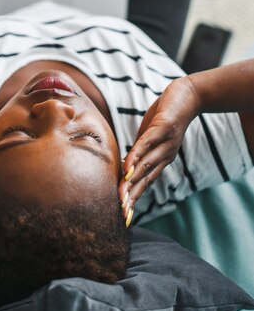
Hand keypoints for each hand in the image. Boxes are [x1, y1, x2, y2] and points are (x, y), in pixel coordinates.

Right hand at [118, 77, 200, 222]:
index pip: (146, 182)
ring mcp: (166, 142)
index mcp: (162, 159)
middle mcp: (166, 155)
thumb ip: (138, 151)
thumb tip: (122, 166)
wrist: (188, 94)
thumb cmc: (164, 115)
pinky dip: (136, 156)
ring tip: (122, 196)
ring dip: (133, 182)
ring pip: (147, 165)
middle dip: (133, 196)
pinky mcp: (164, 127)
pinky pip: (147, 143)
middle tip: (121, 213)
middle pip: (146, 178)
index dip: (135, 198)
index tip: (124, 216)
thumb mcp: (148, 135)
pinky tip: (126, 167)